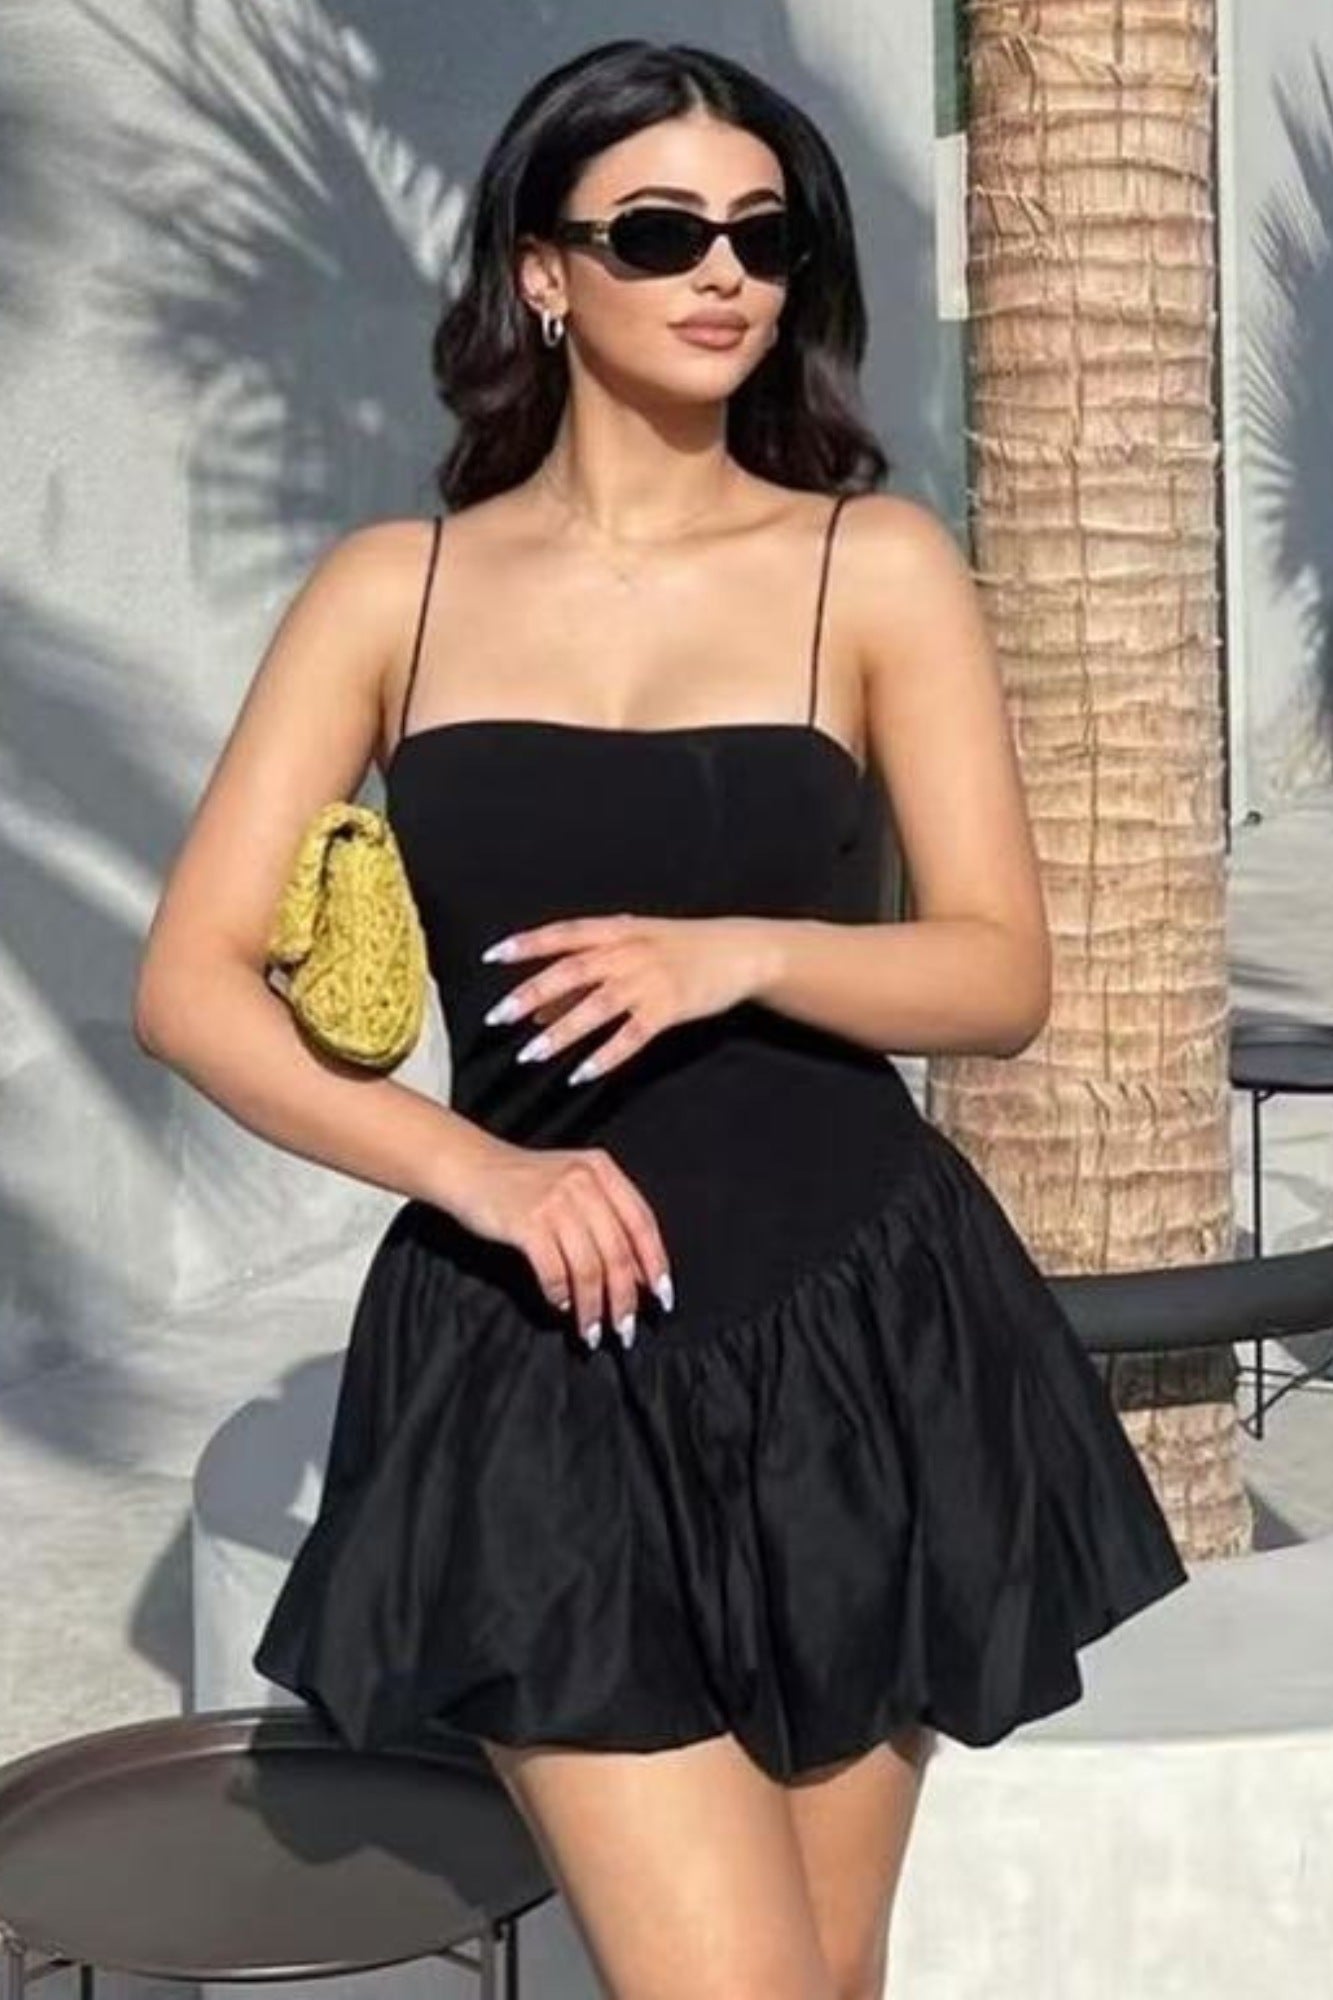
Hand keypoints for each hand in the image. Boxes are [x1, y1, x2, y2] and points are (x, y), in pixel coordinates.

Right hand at [452, 1135, 673, 1348]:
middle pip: (618, 1252)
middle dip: (625, 1298)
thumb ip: (607, 1219)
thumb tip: (639, 1275)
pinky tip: (560, 1304)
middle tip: (625, 1328)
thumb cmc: (524, 1183)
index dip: (656, 1264)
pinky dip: (560, 1294)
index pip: (642, 1223)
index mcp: (603, 1171)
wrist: (470, 1166)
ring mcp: (555, 1201)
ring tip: (591, 1330)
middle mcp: (584, 1182)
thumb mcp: (574, 1185)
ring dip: (593, 1306)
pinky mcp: (527, 1222)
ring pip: (589, 1267)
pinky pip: (554, 1271)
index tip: (661, 1298)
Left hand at [479, 913, 766, 1083]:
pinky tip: (581, 1075)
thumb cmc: (679, 948)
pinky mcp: (668, 1010)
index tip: (493, 955)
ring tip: (529, 1054)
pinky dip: (604, 1057)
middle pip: (571, 972)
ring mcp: (648, 981)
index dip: (528, 943)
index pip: (563, 934)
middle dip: (531, 994)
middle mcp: (627, 952)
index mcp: (616, 931)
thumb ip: (584, 975)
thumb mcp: (632, 947)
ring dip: (560, 1033)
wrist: (738, 951)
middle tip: (497, 1016)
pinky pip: (630, 1038)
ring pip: (596, 1008)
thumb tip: (536, 1009)